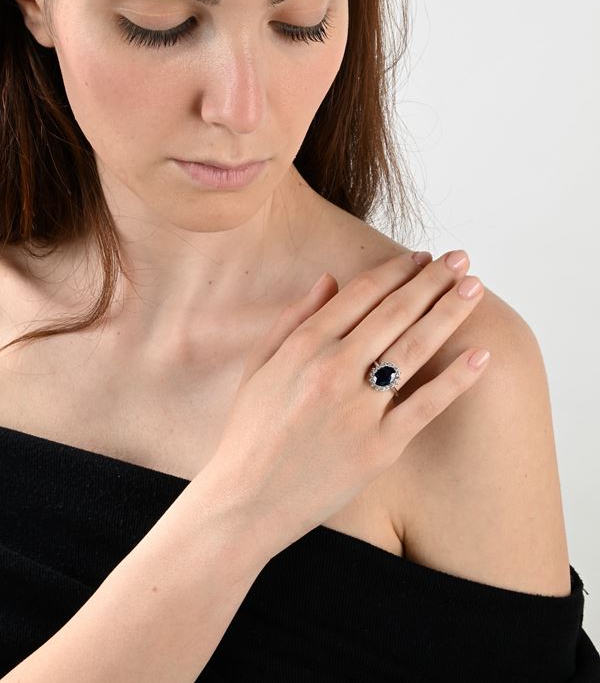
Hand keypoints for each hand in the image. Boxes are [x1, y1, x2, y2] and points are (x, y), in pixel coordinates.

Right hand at [207, 250, 488, 553]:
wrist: (245, 501)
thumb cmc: (248, 432)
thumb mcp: (258, 366)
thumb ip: (293, 318)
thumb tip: (330, 279)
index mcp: (304, 346)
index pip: (361, 294)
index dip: (396, 271)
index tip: (421, 258)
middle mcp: (334, 370)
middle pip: (395, 313)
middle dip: (433, 280)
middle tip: (461, 259)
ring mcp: (359, 409)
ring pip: (415, 348)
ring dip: (449, 312)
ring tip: (475, 288)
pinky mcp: (379, 447)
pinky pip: (426, 406)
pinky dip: (456, 379)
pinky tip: (482, 355)